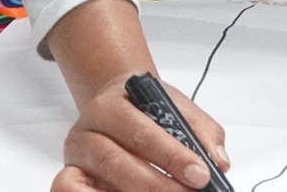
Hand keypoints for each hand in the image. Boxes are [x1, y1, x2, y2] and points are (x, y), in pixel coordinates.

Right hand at [52, 74, 226, 191]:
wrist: (115, 102)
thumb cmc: (147, 108)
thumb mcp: (176, 107)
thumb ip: (201, 131)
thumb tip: (218, 161)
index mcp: (113, 104)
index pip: (143, 132)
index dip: (173, 157)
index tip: (201, 175)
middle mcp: (88, 128)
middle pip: (118, 162)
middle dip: (158, 184)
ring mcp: (76, 155)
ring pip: (96, 181)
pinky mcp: (68, 175)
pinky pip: (68, 190)